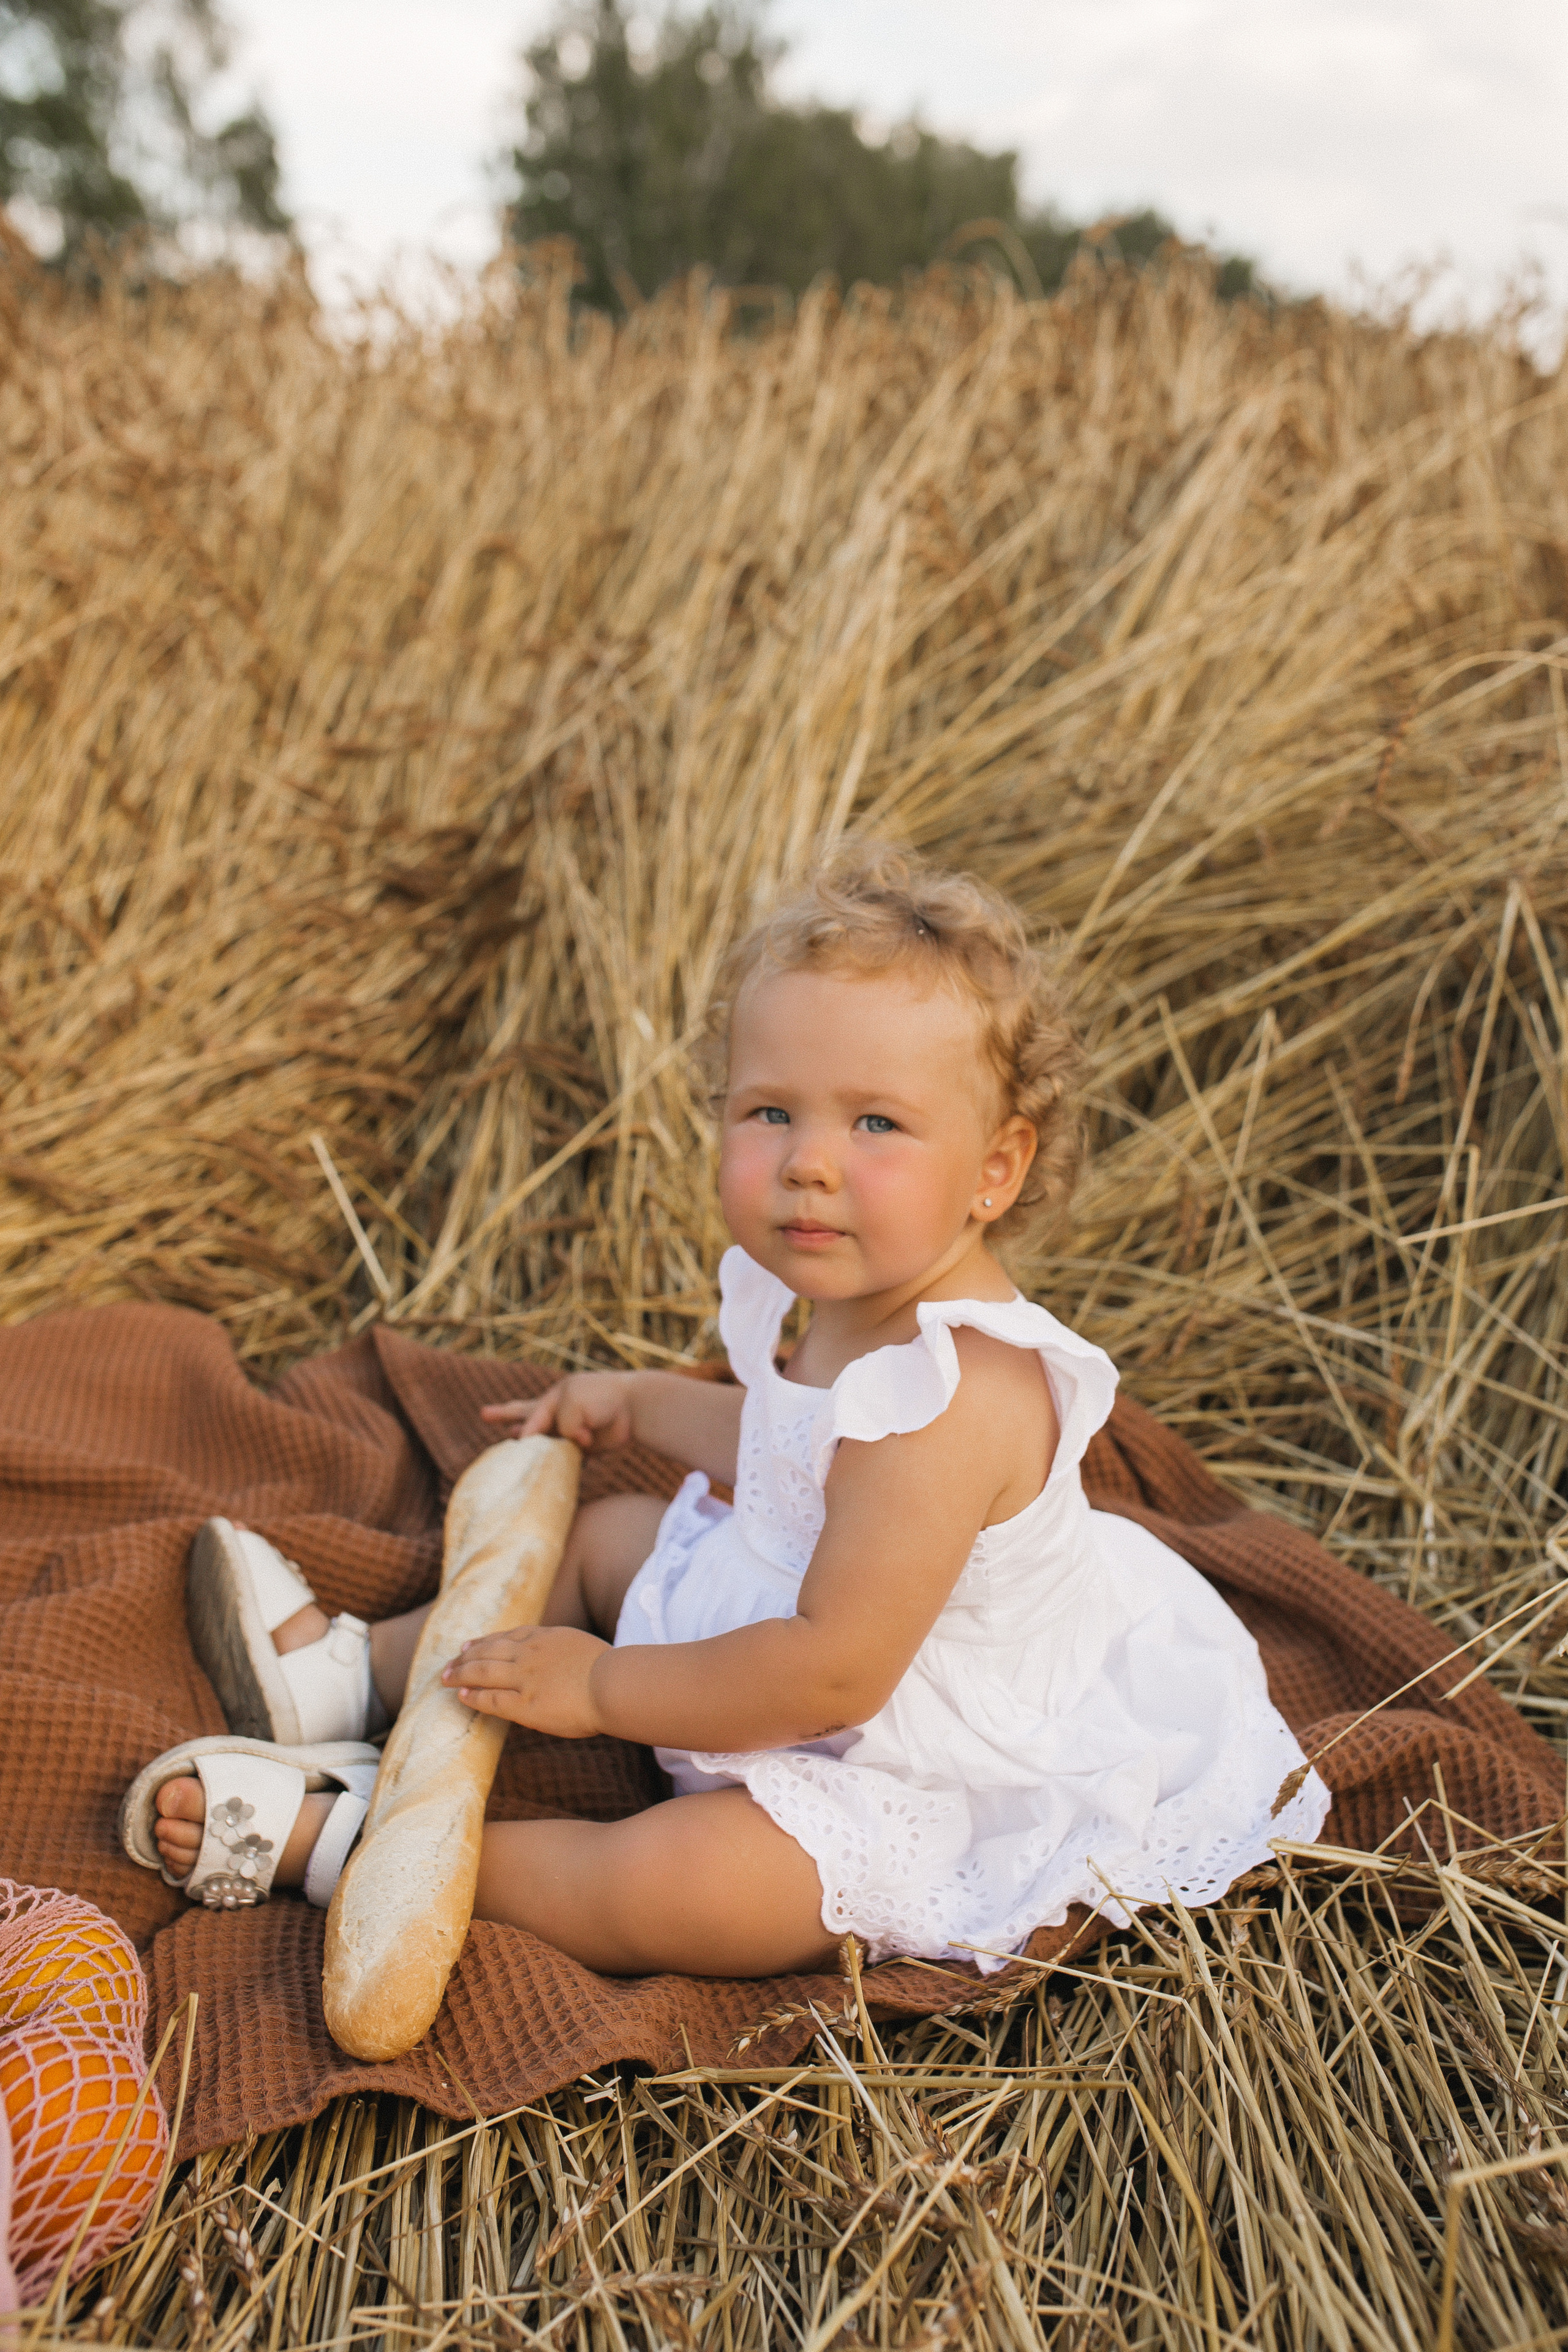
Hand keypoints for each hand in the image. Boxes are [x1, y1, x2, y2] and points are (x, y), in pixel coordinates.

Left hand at [441, 1624, 608, 1739]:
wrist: (614, 1685)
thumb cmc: (611, 1672)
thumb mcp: (584, 1647)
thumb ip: (565, 1651)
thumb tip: (562, 1660)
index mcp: (547, 1637)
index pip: (509, 1636)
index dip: (486, 1640)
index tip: (470, 1644)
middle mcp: (530, 1653)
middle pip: (489, 1650)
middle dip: (466, 1655)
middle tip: (450, 1661)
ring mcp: (524, 1678)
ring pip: (482, 1671)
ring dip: (461, 1673)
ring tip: (445, 1677)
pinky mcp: (523, 1704)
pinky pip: (490, 1699)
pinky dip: (473, 1696)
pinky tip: (461, 1696)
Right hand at [481, 1372, 638, 1451]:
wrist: (636, 1406)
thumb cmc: (602, 1399)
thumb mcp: (573, 1408)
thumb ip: (562, 1428)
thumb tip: (570, 1447)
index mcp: (555, 1398)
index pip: (529, 1416)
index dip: (526, 1432)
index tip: (522, 1442)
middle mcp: (560, 1413)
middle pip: (528, 1414)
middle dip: (506, 1415)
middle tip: (484, 1413)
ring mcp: (572, 1430)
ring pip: (546, 1439)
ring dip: (529, 1445)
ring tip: (510, 1439)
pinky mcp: (586, 1447)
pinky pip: (566, 1457)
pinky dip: (557, 1464)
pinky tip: (547, 1472)